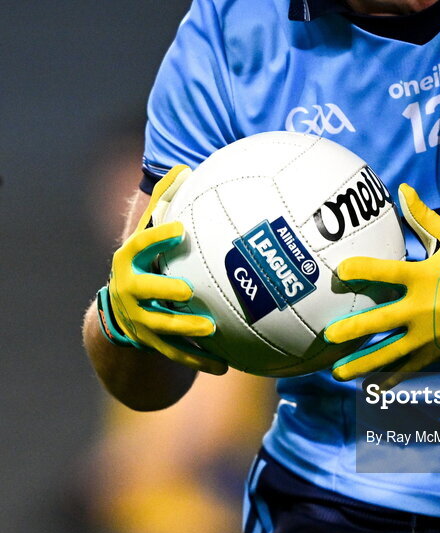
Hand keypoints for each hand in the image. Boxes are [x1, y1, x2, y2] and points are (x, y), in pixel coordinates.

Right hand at [96, 165, 226, 374]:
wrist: (121, 312)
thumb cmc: (145, 262)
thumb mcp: (148, 233)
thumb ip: (163, 202)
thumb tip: (184, 166)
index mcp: (129, 260)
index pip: (140, 245)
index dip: (157, 237)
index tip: (180, 229)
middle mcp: (130, 291)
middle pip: (143, 292)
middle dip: (163, 291)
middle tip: (187, 290)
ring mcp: (140, 321)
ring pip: (161, 328)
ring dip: (185, 330)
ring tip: (211, 330)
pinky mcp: (154, 345)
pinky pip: (178, 356)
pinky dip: (201, 361)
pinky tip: (225, 366)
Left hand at [324, 183, 439, 384]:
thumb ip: (424, 218)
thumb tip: (402, 189)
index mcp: (423, 277)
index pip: (385, 273)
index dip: (361, 270)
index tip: (339, 271)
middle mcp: (422, 308)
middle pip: (381, 320)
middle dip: (353, 329)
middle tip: (329, 335)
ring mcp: (428, 335)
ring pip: (389, 352)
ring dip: (362, 363)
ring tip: (337, 372)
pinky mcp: (435, 353)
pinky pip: (408, 368)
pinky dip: (388, 379)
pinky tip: (369, 387)